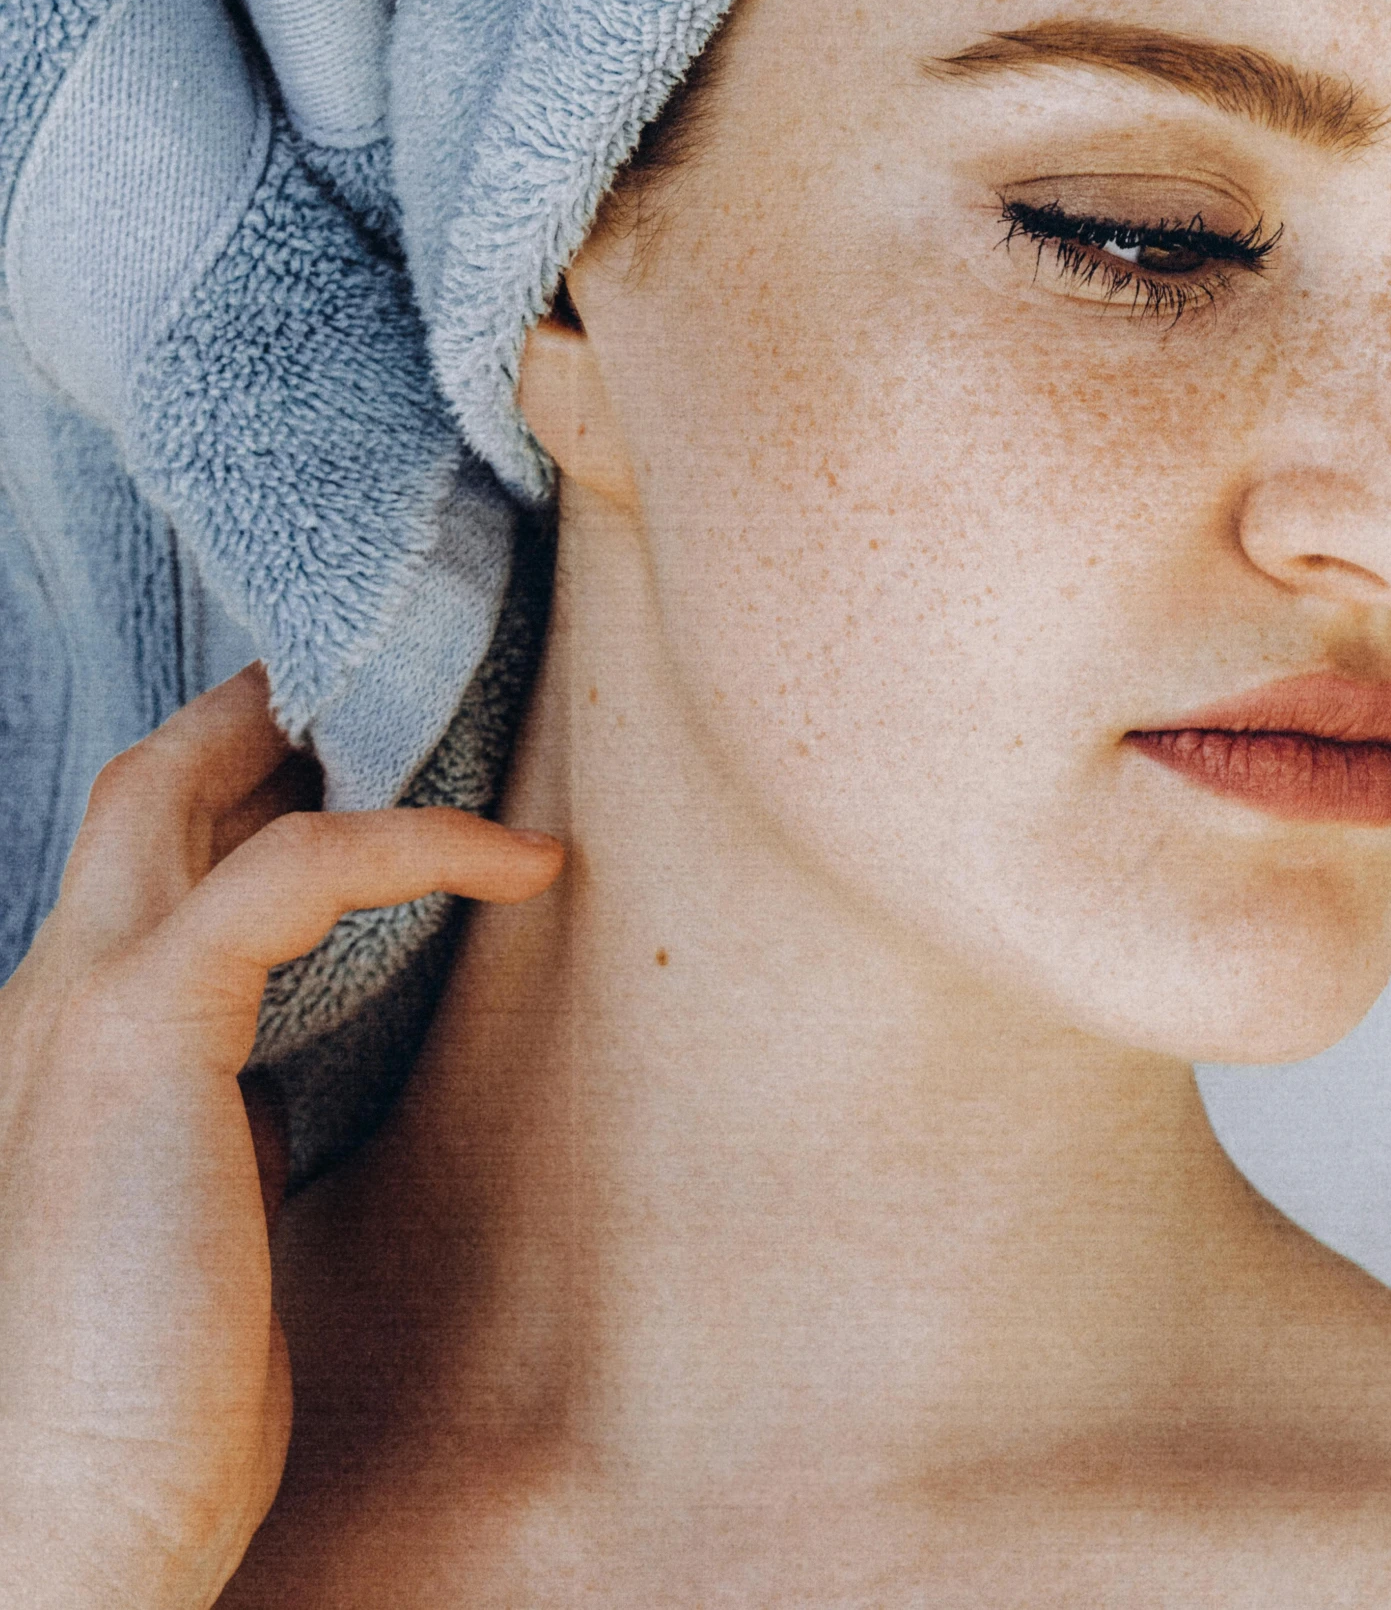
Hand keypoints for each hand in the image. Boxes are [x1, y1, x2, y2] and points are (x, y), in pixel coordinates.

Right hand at [0, 665, 561, 1609]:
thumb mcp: (188, 1219)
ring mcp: (81, 1000)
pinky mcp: (142, 1030)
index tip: (333, 767)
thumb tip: (283, 1082)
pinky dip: (415, 842)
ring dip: (321, 740)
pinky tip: (519, 860)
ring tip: (446, 721)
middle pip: (138, 790)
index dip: (222, 792)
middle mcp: (45, 993)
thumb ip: (219, 1124)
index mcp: (54, 1038)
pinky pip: (299, 869)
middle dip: (249, 723)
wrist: (63, 1520)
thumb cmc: (140, 1393)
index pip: (131, 861)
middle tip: (379, 694)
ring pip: (184, 788)